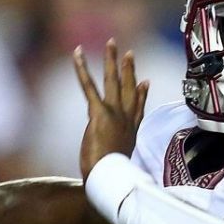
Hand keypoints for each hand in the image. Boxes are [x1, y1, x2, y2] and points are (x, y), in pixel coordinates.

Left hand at [74, 38, 149, 179]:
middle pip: (129, 89)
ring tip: (112, 44)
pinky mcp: (99, 113)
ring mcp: (114, 114)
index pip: (138, 108)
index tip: (146, 82)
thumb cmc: (112, 179)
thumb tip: (120, 161)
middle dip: (128, 70)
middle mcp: (126, 119)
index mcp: (131, 131)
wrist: (110, 180)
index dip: (142, 94)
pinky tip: (78, 53)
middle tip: (129, 53)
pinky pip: (89, 86)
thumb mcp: (118, 166)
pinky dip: (82, 69)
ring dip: (112, 61)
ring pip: (113, 81)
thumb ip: (118, 158)